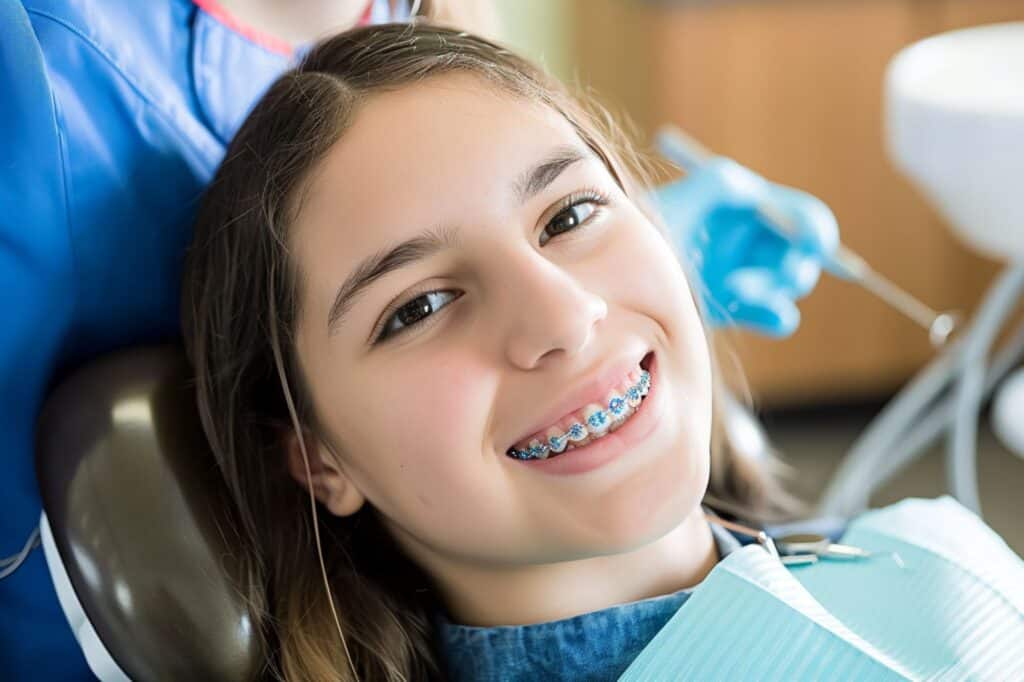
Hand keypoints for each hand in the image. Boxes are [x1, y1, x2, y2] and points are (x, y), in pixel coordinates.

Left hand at [653, 157, 838, 335]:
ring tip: (729, 287)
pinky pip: (780, 317)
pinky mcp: (739, 310)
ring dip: (769, 289)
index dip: (815, 229)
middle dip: (792, 267)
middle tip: (774, 275)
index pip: (803, 216)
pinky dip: (772, 314)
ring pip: (790, 287)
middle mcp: (753, 242)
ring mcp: (748, 277)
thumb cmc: (641, 240)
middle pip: (805, 256)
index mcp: (746, 208)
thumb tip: (757, 190)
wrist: (619, 289)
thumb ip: (716, 185)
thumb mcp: (673, 204)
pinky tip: (738, 304)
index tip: (812, 244)